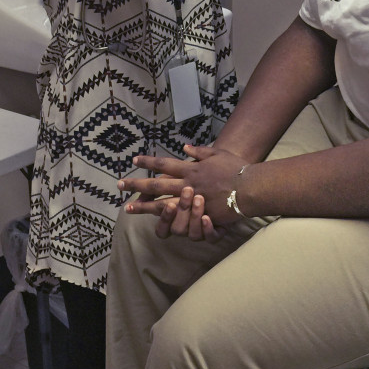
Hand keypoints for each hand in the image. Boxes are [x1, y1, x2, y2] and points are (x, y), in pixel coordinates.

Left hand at [118, 144, 248, 224]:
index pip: (165, 164)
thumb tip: (185, 147)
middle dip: (137, 184)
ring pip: (162, 204)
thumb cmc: (235, 169)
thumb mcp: (218, 153)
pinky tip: (154, 221)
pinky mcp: (199, 214)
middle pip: (157, 185)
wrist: (249, 187)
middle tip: (119, 185)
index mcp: (191, 169)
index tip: (135, 160)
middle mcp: (187, 184)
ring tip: (128, 207)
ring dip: (143, 206)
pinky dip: (166, 219)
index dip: (149, 162)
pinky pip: (178, 218)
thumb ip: (200, 151)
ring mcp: (191, 200)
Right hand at [152, 187, 222, 241]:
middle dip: (181, 211)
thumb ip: (156, 187)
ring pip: (192, 233)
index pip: (161, 228)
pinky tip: (208, 217)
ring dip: (194, 215)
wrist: (228, 187)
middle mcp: (186, 227)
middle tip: (187, 191)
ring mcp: (200, 231)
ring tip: (199, 198)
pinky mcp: (215, 233)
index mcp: (175, 218)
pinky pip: (210, 238)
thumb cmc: (197, 182)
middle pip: (177, 229)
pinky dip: (208, 229)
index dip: (163, 220)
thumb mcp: (175, 180)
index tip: (167, 204)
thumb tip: (137, 196)